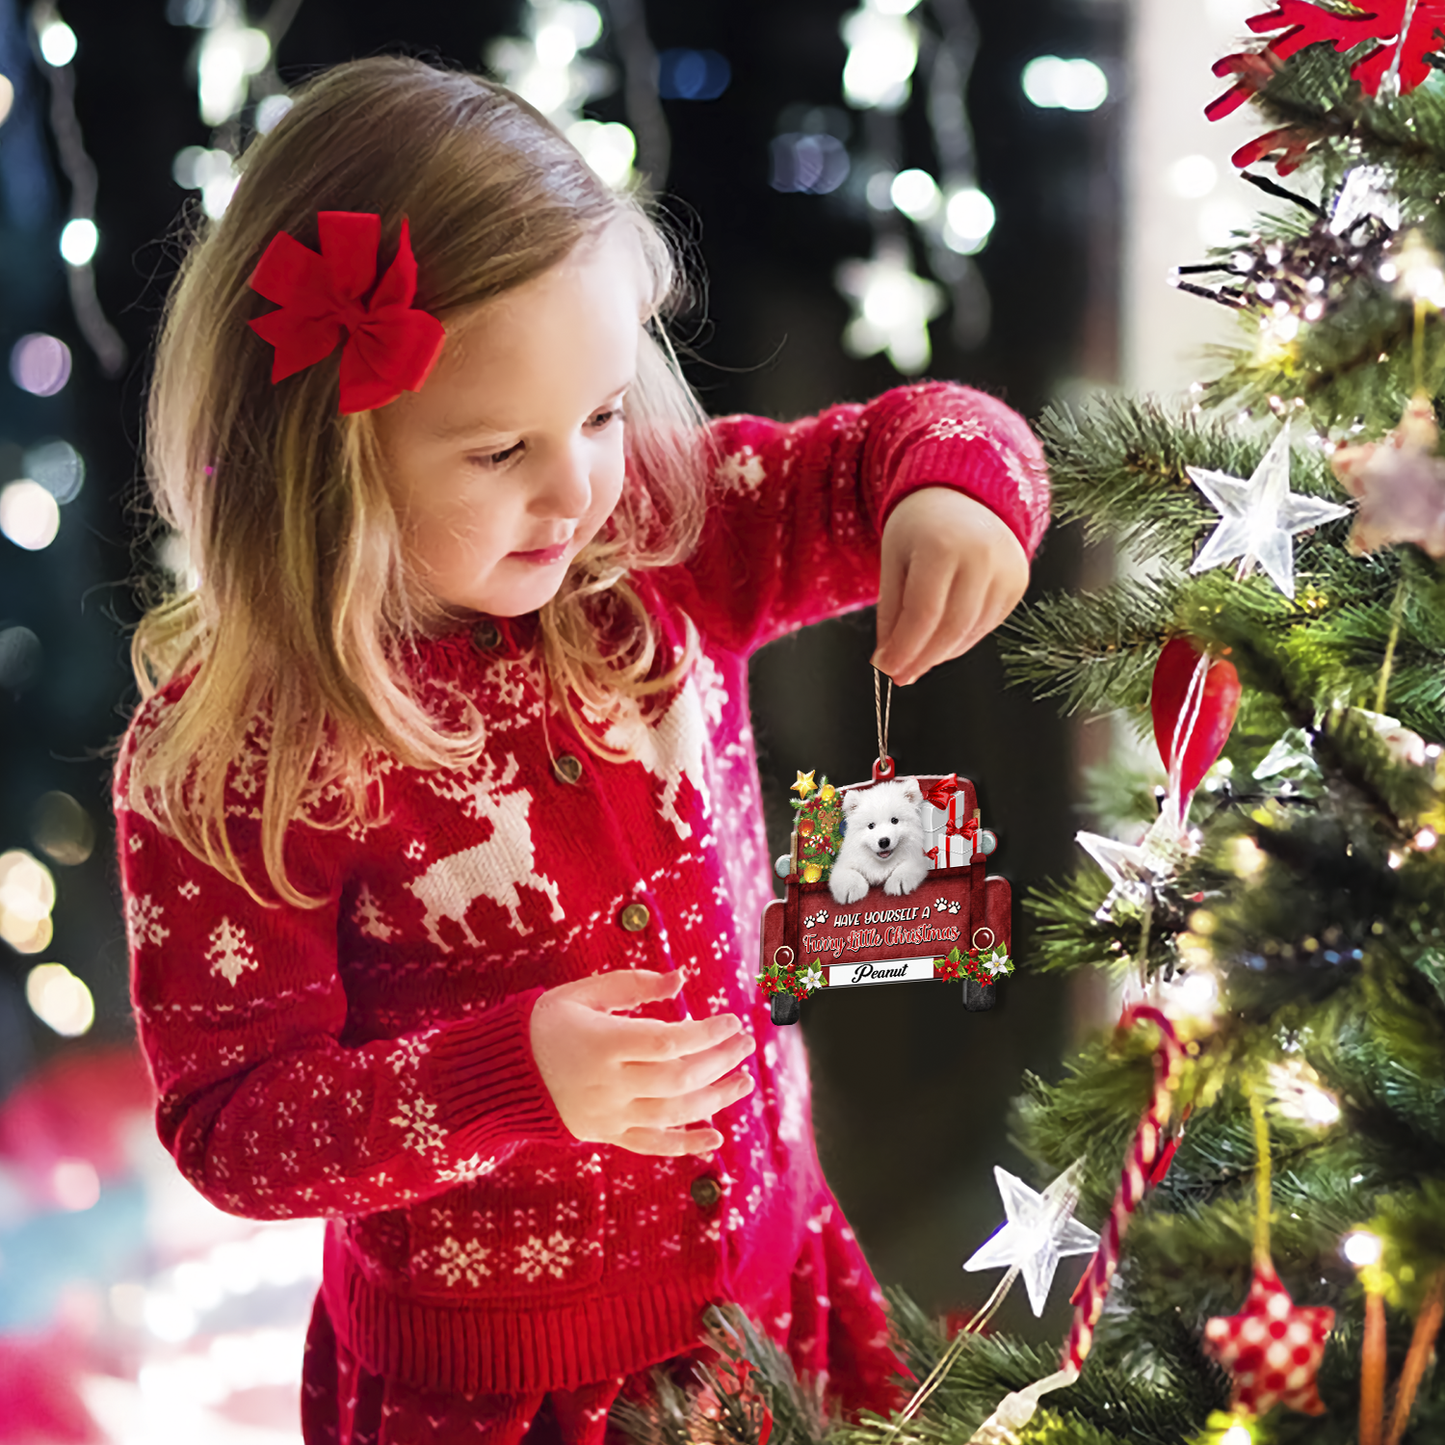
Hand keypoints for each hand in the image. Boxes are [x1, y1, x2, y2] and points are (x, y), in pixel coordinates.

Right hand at [529, 968, 754, 1155]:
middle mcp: (608, 1084)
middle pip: (678, 1078)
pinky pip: (651, 1145)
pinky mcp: (605, 1134)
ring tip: (744, 1081)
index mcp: (603, 1043)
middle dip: (719, 1061)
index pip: (668, 1042)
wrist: (500, 1074)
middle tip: (746, 1045)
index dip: (706, 1033)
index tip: (731, 1020)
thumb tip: (681, 980)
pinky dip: (685, 1143)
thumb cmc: (546, 1023)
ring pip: (673, 1113)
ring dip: (715, 1098)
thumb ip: (633, 985)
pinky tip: (716, 1136)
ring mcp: (608, 1114)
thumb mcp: (582, 993)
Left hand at [873, 488, 1028, 685]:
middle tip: (899, 675)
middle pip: (950, 628)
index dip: (904, 648)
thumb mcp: (893, 562)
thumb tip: (888, 663)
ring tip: (917, 657)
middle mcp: (982, 556)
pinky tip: (941, 640)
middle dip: (922, 658)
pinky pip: (986, 625)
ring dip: (940, 653)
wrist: (963, 497)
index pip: (923, 614)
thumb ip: (891, 613)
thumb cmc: (920, 528)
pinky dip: (961, 640)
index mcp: (943, 546)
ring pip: (970, 632)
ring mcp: (1007, 570)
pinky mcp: (1018, 583)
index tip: (886, 669)